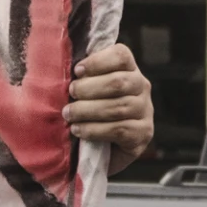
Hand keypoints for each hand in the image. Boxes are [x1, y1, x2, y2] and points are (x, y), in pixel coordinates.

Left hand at [68, 42, 153, 173]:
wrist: (100, 151)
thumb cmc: (90, 113)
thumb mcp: (87, 90)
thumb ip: (82, 76)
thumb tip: (62, 64)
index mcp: (129, 69)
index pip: (121, 56)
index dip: (98, 61)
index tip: (77, 71)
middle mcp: (141, 87)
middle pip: (119, 82)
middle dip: (89, 88)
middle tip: (71, 94)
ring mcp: (145, 110)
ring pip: (118, 107)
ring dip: (88, 110)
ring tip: (69, 114)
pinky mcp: (143, 133)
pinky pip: (119, 129)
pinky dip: (94, 130)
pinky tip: (78, 130)